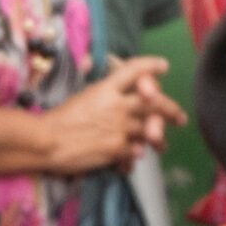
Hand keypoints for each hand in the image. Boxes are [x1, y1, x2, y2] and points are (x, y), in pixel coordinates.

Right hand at [42, 58, 178, 171]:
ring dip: (158, 139)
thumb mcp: (83, 98)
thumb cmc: (58, 121)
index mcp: (105, 89)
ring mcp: (120, 127)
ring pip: (151, 131)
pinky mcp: (118, 148)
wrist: (45, 142)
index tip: (163, 65)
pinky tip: (134, 160)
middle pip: (156, 102)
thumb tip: (119, 100)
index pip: (133, 71)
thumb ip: (104, 97)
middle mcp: (117, 105)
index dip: (150, 66)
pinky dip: (136, 155)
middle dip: (171, 110)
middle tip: (180, 118)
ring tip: (161, 144)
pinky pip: (137, 152)